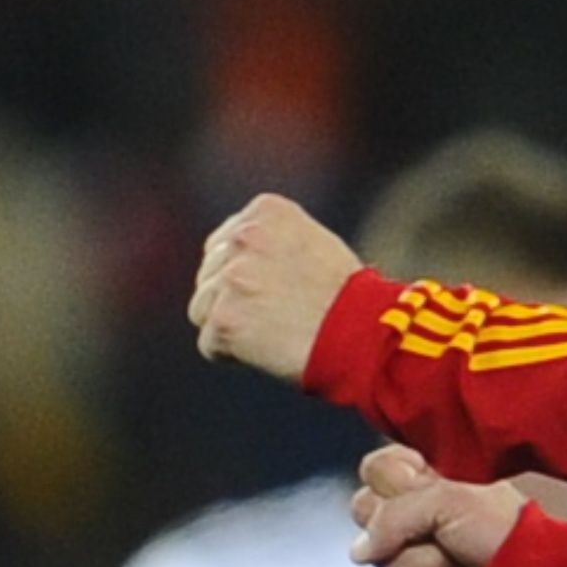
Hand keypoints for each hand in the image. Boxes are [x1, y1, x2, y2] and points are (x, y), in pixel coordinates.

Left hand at [190, 194, 360, 380]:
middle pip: (209, 276)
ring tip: (274, 332)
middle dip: (233, 300)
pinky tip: (269, 350)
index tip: (275, 292)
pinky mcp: (225, 318)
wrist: (364, 336)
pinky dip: (233, 355)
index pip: (223, 244)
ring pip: (202, 310)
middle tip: (277, 317)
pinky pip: (210, 344)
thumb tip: (226, 258)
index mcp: (265, 211)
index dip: (245, 275)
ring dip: (230, 327)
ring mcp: (231, 278)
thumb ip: (267, 242)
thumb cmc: (347, 299)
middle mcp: (243, 236)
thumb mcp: (311, 243)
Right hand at [350, 444, 526, 566]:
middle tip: (436, 527)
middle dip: (398, 522)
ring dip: (422, 560)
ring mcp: (411, 556)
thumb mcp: (446, 499)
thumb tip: (360, 549)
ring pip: (379, 555)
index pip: (376, 469)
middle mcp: (413, 518)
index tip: (418, 478)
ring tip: (455, 559)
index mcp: (424, 484)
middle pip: (364, 511)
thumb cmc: (501, 530)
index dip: (388, 475)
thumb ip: (393, 513)